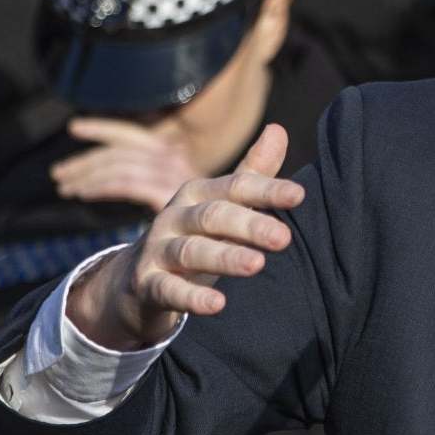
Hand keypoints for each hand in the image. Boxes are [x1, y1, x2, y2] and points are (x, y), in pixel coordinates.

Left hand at [51, 117, 203, 212]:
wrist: (236, 239)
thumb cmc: (209, 227)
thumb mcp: (188, 199)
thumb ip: (158, 182)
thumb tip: (125, 175)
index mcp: (174, 154)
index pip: (131, 134)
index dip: (102, 128)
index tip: (74, 128)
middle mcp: (173, 158)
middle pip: (119, 151)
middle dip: (85, 160)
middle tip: (58, 173)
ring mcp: (171, 174)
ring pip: (118, 166)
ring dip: (86, 175)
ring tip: (64, 186)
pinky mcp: (167, 194)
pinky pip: (125, 184)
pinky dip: (101, 187)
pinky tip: (82, 194)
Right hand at [65, 122, 305, 350]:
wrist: (135, 281)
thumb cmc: (193, 238)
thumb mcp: (220, 206)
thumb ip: (251, 175)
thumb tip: (279, 130)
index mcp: (198, 194)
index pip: (235, 187)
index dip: (266, 190)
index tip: (299, 195)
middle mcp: (175, 217)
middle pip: (212, 216)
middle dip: (248, 224)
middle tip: (284, 238)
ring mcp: (158, 250)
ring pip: (190, 251)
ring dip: (224, 257)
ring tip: (256, 265)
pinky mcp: (146, 285)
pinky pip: (168, 290)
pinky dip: (191, 297)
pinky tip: (216, 304)